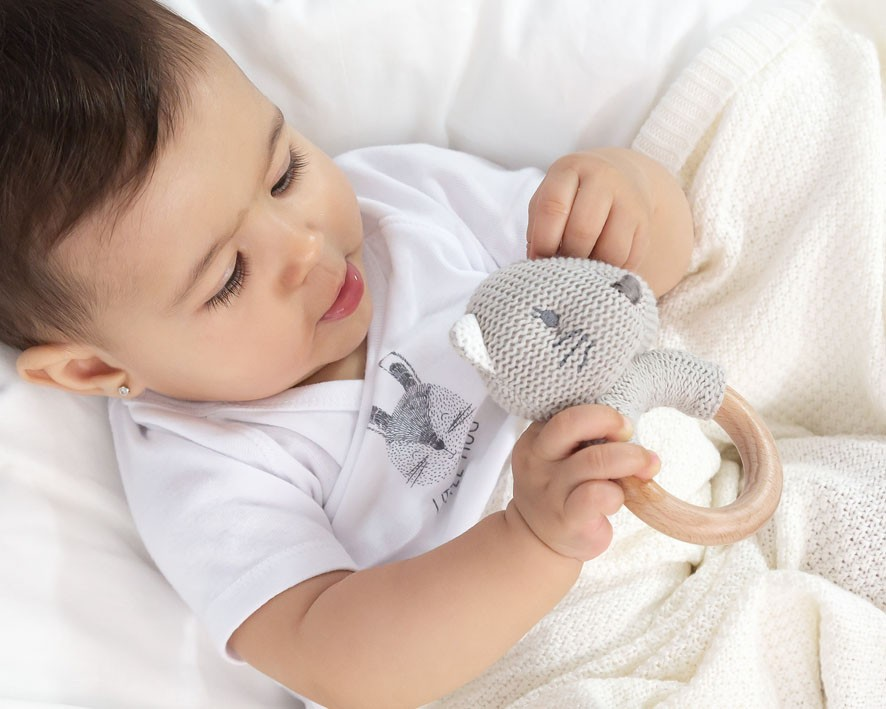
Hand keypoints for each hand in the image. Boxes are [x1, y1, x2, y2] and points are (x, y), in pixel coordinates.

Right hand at [509, 404, 659, 560]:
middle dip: (610, 420)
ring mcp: (550, 490)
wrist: (539, 539)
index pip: (565, 410)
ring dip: (631, 458)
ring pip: (594, 460)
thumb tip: (632, 431)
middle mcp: (537, 461)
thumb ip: (586, 440)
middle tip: (630, 433)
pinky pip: (598, 495)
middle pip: (570, 422)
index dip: (600, 412)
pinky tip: (618, 498)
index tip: (621, 426)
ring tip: (647, 466)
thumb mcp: (562, 457)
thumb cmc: (561, 489)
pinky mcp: (567, 518)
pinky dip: (618, 492)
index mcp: (535, 439)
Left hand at [526, 149, 655, 268]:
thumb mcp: (549, 198)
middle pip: (583, 231)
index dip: (542, 241)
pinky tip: (600, 268)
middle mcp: (603, 178)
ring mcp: (629, 199)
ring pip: (611, 250)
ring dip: (592, 270)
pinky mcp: (645, 223)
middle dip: (568, 257)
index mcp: (570, 169)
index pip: (552, 208)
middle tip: (561, 268)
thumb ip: (538, 227)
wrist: (620, 175)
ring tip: (580, 271)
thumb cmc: (572, 196)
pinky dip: (612, 272)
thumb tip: (538, 263)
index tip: (539, 260)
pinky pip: (630, 259)